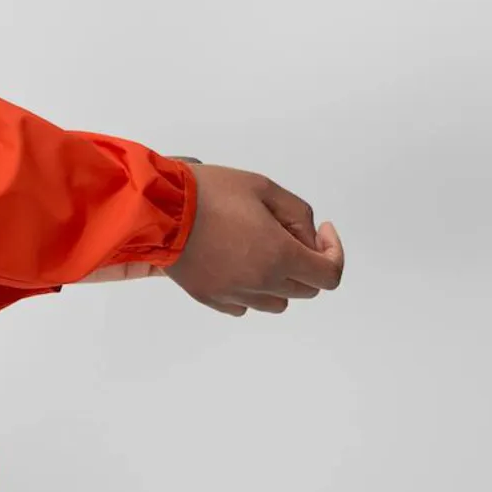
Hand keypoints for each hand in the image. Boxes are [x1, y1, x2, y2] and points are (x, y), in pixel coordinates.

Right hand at [164, 164, 344, 315]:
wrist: (158, 208)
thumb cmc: (208, 193)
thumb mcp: (263, 187)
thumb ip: (298, 213)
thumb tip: (307, 238)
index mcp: (279, 255)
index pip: (329, 275)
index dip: (334, 252)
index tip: (322, 232)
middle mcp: (261, 282)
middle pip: (306, 289)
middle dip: (307, 262)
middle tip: (288, 233)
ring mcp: (234, 294)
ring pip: (278, 302)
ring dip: (280, 280)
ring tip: (262, 250)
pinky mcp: (211, 298)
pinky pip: (245, 305)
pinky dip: (252, 290)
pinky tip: (238, 263)